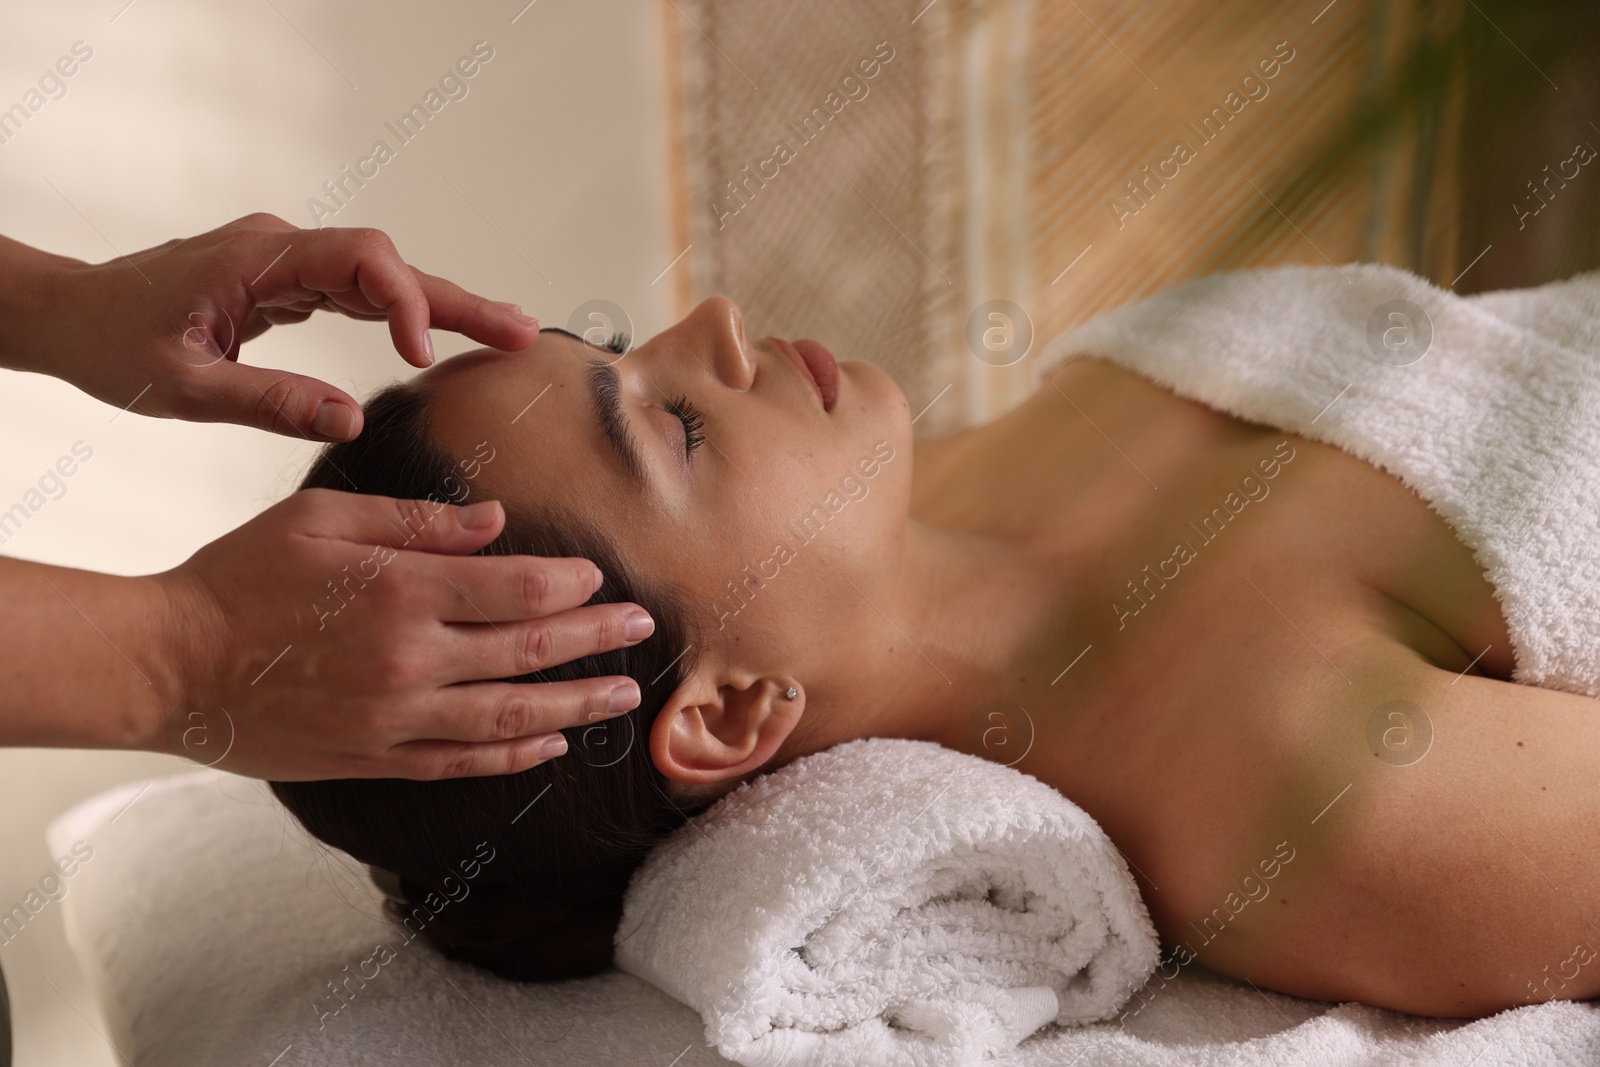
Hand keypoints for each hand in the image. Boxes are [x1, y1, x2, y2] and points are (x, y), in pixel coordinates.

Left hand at [14, 212, 539, 439]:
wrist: (73, 314)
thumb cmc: (115, 343)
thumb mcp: (185, 387)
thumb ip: (269, 401)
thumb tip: (351, 421)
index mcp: (258, 259)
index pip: (360, 259)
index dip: (406, 300)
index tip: (423, 355)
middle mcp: (283, 250)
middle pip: (390, 264)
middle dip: (458, 299)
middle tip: (522, 334)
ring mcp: (290, 264)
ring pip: (385, 277)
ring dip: (445, 306)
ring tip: (509, 335)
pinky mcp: (291, 284)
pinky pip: (363, 292)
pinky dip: (408, 314)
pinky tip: (443, 338)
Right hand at [154, 488, 652, 780]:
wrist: (170, 664)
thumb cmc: (241, 577)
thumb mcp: (324, 521)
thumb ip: (418, 522)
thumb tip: (497, 522)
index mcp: (403, 590)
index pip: (517, 588)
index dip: (570, 584)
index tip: (601, 578)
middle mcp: (412, 659)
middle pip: (530, 652)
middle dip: (596, 639)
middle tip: (642, 629)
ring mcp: (396, 717)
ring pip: (511, 715)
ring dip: (577, 705)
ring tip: (624, 696)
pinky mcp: (374, 759)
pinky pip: (462, 761)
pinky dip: (513, 755)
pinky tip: (550, 745)